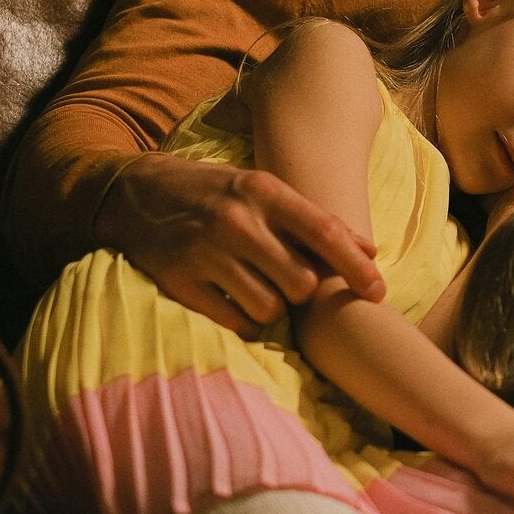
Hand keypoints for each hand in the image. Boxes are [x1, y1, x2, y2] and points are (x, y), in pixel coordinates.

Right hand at [98, 152, 383, 333]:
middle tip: (289, 280)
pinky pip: (237, 322)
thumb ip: (313, 221)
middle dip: (303, 290)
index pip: (323, 230)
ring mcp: (206, 253)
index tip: (378, 291)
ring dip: (273, 307)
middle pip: (301, 282)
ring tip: (257, 287)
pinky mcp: (181, 282)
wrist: (135, 194)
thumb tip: (368, 253)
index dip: (355, 266)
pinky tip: (236, 301)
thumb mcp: (262, 190)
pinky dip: (246, 321)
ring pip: (270, 308)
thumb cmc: (215, 194)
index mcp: (263, 191)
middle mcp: (236, 221)